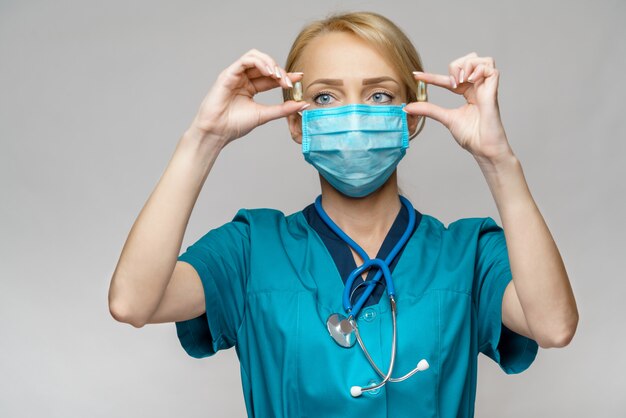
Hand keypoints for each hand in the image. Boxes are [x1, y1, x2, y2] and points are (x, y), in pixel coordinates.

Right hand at [190, 49, 307, 145]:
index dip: (285, 75)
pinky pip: (245, 60)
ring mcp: (235, 75)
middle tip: (288, 82)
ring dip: (270, 63)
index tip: (299, 77)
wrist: (217, 132)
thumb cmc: (235, 125)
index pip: (271, 77)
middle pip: (265, 65)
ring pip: (255, 57)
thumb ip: (283, 109)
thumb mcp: (265, 115)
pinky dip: (259, 63)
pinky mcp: (228, 73)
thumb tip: (303, 104)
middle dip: (279, 71)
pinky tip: (268, 72)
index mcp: (250, 88)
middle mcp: (243, 79)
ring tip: (278, 76)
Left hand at [404, 52, 513, 163]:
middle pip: (469, 59)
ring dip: (467, 65)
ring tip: (460, 81)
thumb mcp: (445, 118)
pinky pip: (490, 68)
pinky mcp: (493, 90)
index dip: (432, 76)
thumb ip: (429, 110)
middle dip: (456, 66)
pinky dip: (478, 69)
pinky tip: (469, 81)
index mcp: (467, 92)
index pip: (449, 78)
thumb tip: (408, 107)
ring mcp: (486, 88)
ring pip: (481, 59)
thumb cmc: (471, 136)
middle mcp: (477, 87)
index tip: (416, 76)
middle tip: (451, 84)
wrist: (483, 148)